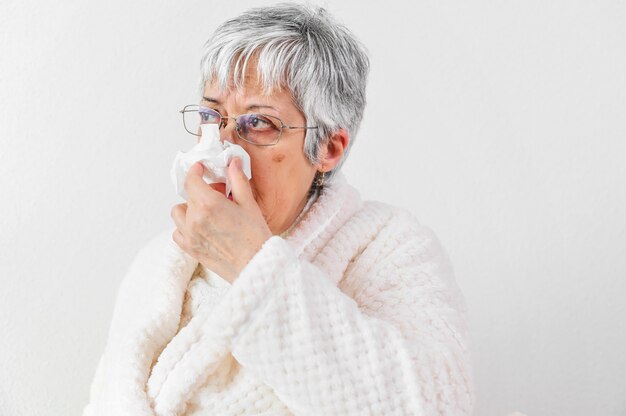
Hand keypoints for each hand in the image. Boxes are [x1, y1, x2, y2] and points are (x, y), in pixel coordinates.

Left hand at [170, 159, 271, 282]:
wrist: (256, 265)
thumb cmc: (255, 237)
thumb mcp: (249, 204)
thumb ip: (237, 180)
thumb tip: (233, 163)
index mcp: (208, 204)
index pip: (191, 180)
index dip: (196, 171)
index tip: (201, 169)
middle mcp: (195, 218)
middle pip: (188, 195)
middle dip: (201, 191)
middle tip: (219, 195)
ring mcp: (190, 235)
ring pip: (178, 213)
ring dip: (189, 208)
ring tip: (207, 211)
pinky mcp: (190, 249)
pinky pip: (177, 232)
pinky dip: (184, 227)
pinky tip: (201, 226)